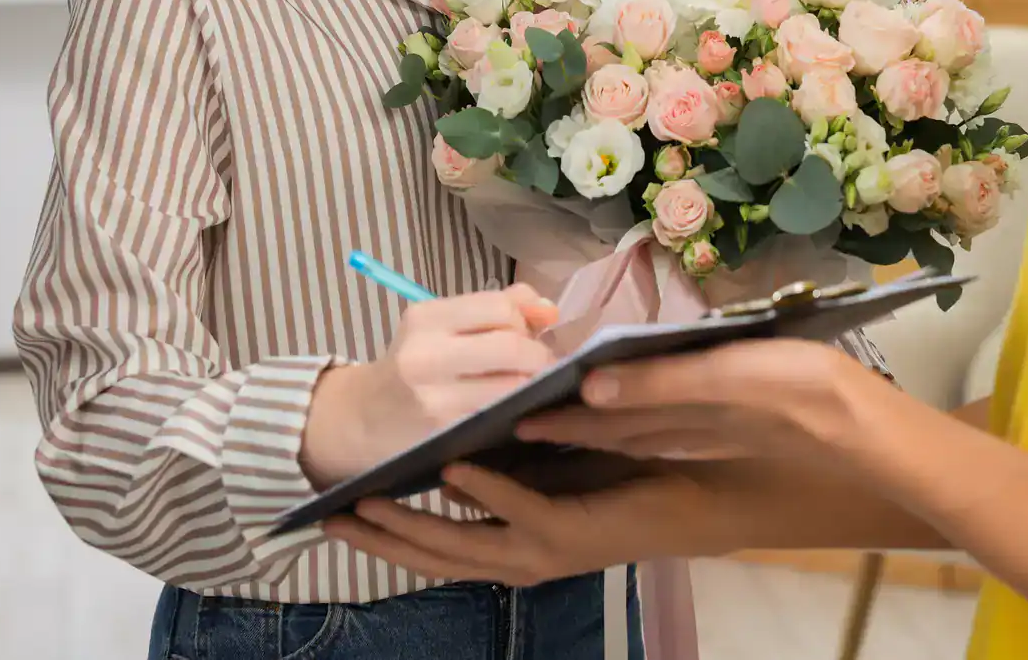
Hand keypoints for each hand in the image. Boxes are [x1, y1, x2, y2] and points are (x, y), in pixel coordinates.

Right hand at [301, 284, 559, 486]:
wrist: (359, 421)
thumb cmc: (410, 368)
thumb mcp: (439, 328)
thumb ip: (494, 309)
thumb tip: (548, 309)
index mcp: (426, 318)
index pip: (500, 307)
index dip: (526, 320)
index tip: (530, 333)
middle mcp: (425, 354)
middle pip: (512, 345)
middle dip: (538, 356)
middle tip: (540, 367)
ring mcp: (435, 399)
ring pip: (513, 385)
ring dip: (533, 387)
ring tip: (527, 389)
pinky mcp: (445, 435)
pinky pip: (500, 417)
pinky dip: (516, 412)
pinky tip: (511, 412)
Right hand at [327, 460, 721, 584]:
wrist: (695, 495)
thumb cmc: (623, 476)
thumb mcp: (548, 471)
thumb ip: (503, 474)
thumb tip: (448, 467)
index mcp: (514, 549)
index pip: (438, 551)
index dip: (388, 536)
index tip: (340, 514)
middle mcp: (522, 560)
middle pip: (436, 557)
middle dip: (382, 539)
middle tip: (331, 517)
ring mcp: (545, 550)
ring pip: (465, 545)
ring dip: (416, 523)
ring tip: (371, 501)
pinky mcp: (572, 531)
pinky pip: (517, 512)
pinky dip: (482, 492)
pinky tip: (449, 471)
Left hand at [517, 336, 890, 466]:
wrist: (862, 424)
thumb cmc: (797, 389)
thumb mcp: (725, 376)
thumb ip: (658, 383)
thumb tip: (588, 388)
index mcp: (673, 421)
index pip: (596, 422)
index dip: (552, 419)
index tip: (504, 415)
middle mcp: (679, 434)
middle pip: (607, 431)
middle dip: (561, 427)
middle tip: (512, 419)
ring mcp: (703, 434)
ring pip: (631, 431)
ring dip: (593, 423)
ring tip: (553, 410)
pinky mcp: (726, 427)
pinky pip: (659, 428)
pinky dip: (630, 418)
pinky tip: (625, 408)